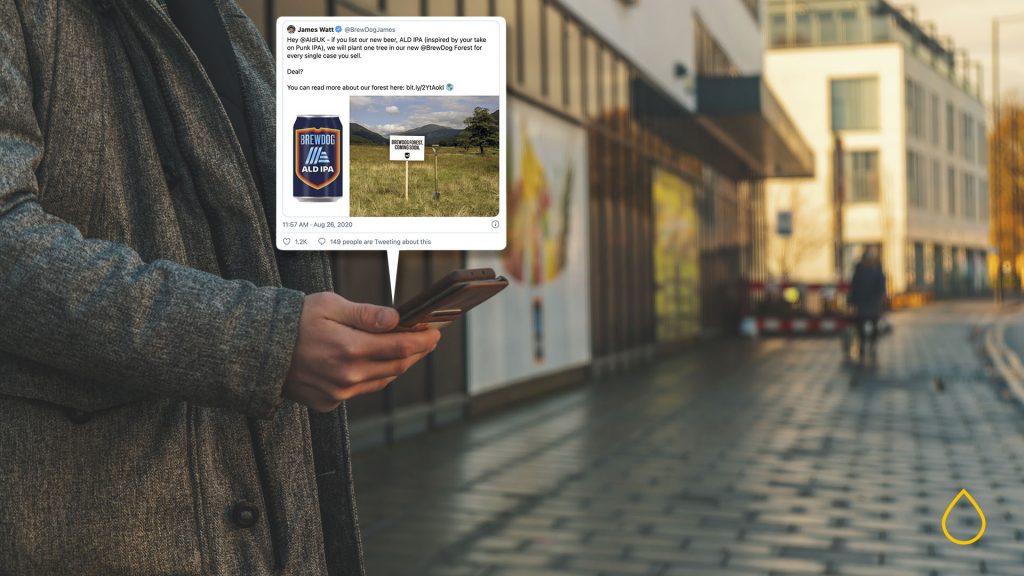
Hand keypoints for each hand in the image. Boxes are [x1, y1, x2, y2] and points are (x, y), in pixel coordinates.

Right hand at [282, 292, 440, 411]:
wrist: (258, 350)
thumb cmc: (294, 321)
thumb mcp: (329, 304)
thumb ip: (365, 314)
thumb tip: (395, 319)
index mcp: (349, 348)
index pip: (401, 347)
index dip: (424, 340)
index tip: (435, 332)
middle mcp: (347, 375)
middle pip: (397, 365)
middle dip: (417, 351)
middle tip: (427, 339)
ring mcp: (338, 393)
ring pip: (382, 379)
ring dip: (397, 364)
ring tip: (405, 348)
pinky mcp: (329, 402)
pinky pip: (361, 390)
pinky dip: (372, 375)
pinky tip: (371, 361)